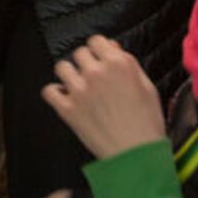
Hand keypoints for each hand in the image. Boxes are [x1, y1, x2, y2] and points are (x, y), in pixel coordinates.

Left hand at [40, 35, 165, 159]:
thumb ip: (129, 64)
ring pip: (62, 67)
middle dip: (86, 63)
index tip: (100, 58)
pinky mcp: (68, 109)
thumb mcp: (147, 87)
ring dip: (69, 75)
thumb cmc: (148, 124)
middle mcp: (97, 72)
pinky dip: (54, 93)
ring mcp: (80, 90)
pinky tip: (64, 98)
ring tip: (77, 85)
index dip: (99, 50)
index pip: (97, 40)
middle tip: (93, 77)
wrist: (138, 156)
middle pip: (80, 53)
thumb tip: (112, 48)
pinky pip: (49, 91)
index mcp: (118, 64)